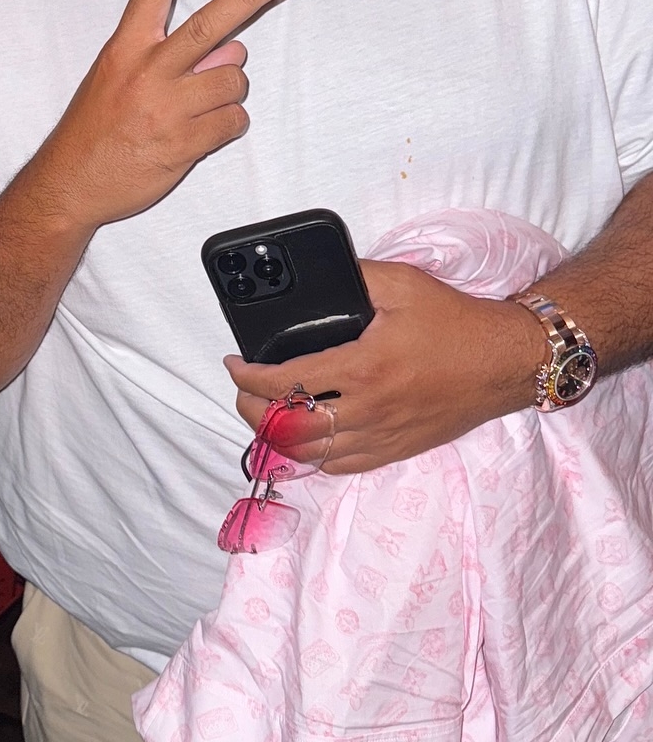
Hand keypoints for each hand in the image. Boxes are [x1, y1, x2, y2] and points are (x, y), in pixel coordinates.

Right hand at [40, 0, 295, 231]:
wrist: (70, 184)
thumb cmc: (95, 129)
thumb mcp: (116, 80)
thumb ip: (169, 60)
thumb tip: (227, 52)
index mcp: (125, 50)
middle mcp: (146, 72)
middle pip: (209, 25)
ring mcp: (166, 108)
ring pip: (232, 81)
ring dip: (228, 92)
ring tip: (199, 107)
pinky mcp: (183, 143)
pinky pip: (232, 121)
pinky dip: (225, 125)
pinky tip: (199, 134)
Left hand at [225, 259, 546, 474]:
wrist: (507, 361)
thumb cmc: (457, 322)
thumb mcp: (401, 284)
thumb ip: (353, 277)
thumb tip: (320, 275)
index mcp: (364, 368)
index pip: (286, 383)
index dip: (248, 377)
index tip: (235, 364)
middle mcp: (370, 409)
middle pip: (289, 427)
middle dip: (252, 409)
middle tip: (243, 389)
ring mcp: (383, 435)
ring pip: (312, 454)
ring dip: (277, 437)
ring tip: (264, 413)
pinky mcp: (397, 449)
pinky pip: (342, 466)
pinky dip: (312, 456)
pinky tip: (303, 439)